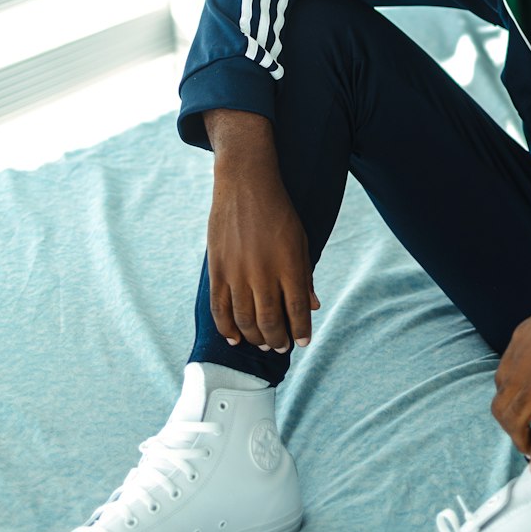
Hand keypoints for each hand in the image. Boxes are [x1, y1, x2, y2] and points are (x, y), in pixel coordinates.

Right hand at [204, 110, 319, 352]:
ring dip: (255, 338)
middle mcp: (263, 273)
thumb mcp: (301, 240)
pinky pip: (220, 308)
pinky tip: (235, 338)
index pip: (296, 310)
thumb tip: (313, 307)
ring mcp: (238, 273)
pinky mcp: (218, 270)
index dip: (300, 331)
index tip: (303, 342)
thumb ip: (305, 275)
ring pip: (245, 320)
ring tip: (263, 344)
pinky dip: (227, 328)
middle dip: (278, 340)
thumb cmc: (279, 211)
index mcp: (289, 265)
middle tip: (282, 347)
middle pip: (270, 322)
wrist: (245, 184)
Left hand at [492, 288, 530, 471]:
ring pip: (515, 423)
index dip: (509, 400)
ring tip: (529, 452)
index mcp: (519, 343)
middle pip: (501, 405)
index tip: (520, 410)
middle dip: (508, 425)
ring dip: (520, 442)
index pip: (502, 380)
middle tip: (522, 435)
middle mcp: (522, 365)